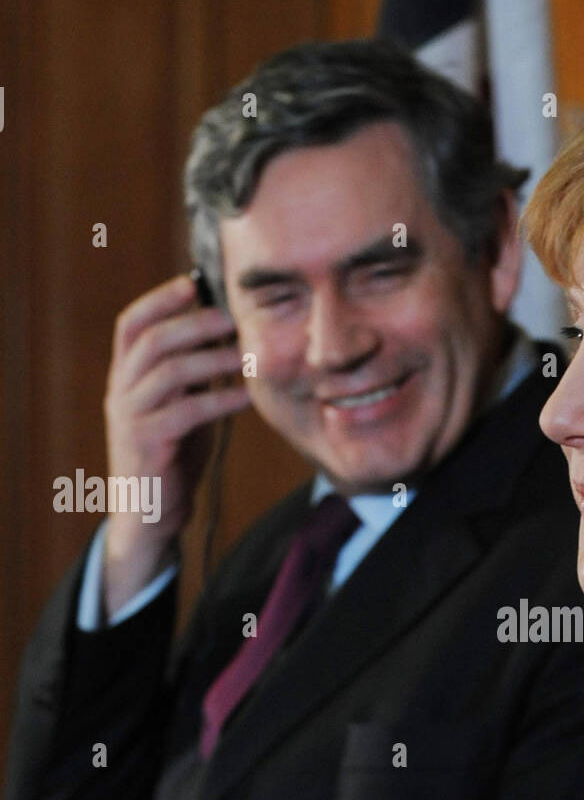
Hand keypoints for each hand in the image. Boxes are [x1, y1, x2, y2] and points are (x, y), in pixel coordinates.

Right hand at [101, 274, 250, 616]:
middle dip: (193, 324)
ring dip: (211, 359)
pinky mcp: (147, 444)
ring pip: (168, 371)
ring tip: (245, 355)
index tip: (194, 284)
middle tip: (231, 318)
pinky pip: (186, 411)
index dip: (160, 300)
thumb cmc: (172, 458)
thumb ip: (192, 378)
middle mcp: (120, 392)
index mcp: (125, 378)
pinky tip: (246, 396)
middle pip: (151, 341)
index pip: (131, 325)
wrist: (150, 514)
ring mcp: (130, 417)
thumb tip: (227, 340)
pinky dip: (220, 399)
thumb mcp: (180, 408)